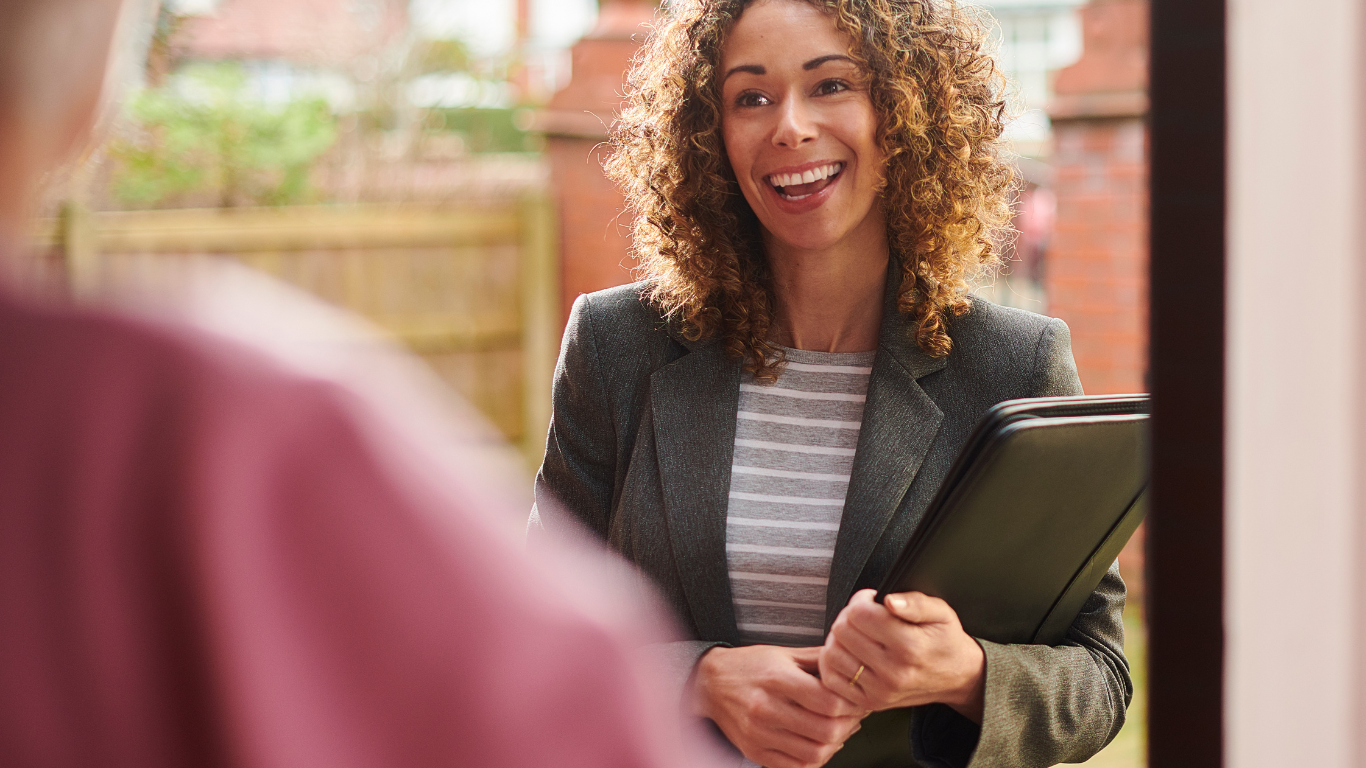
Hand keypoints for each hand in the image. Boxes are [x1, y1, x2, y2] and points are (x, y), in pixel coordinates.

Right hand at [691, 645, 867, 767]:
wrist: (710, 683)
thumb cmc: (750, 666)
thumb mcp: (784, 653)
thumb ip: (819, 659)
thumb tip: (851, 664)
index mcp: (777, 680)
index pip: (828, 703)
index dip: (851, 705)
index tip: (856, 700)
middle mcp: (767, 709)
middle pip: (825, 731)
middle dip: (848, 725)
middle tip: (853, 716)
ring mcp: (760, 735)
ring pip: (814, 754)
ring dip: (836, 744)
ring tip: (839, 730)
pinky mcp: (755, 752)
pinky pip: (796, 766)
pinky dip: (815, 759)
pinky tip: (819, 743)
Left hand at [818, 590, 985, 721]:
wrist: (957, 678)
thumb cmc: (946, 641)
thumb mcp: (941, 613)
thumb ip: (915, 602)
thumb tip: (889, 600)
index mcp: (910, 647)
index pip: (859, 614)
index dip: (862, 600)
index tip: (872, 601)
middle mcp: (894, 672)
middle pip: (842, 632)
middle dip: (849, 617)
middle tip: (864, 616)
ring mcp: (880, 691)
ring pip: (832, 654)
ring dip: (839, 639)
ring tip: (857, 634)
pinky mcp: (870, 703)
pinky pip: (832, 680)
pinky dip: (834, 663)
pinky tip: (850, 653)